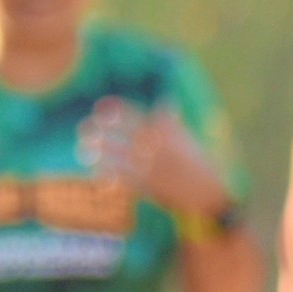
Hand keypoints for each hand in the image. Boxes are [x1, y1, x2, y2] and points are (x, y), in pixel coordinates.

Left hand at [82, 100, 236, 221]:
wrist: (210, 192)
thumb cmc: (199, 164)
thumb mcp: (187, 138)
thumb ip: (172, 120)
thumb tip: (166, 99)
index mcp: (167, 134)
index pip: (138, 118)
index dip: (118, 112)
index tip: (100, 107)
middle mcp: (159, 149)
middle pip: (125, 137)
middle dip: (103, 131)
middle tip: (83, 127)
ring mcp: (155, 168)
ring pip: (122, 157)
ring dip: (101, 152)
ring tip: (83, 149)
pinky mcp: (152, 187)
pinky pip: (126, 179)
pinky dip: (111, 175)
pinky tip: (97, 172)